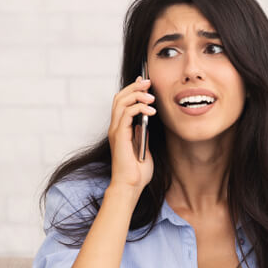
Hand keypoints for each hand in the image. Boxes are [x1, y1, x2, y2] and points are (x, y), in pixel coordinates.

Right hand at [107, 76, 155, 194]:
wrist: (131, 186)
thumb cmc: (137, 173)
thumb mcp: (144, 149)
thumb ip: (142, 136)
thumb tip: (145, 125)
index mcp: (121, 130)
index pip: (123, 103)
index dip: (132, 90)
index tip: (145, 82)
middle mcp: (116, 128)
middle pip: (120, 97)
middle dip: (135, 87)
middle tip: (149, 82)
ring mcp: (116, 131)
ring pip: (121, 102)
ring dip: (137, 95)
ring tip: (151, 97)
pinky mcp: (119, 135)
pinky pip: (127, 113)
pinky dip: (139, 108)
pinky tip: (152, 111)